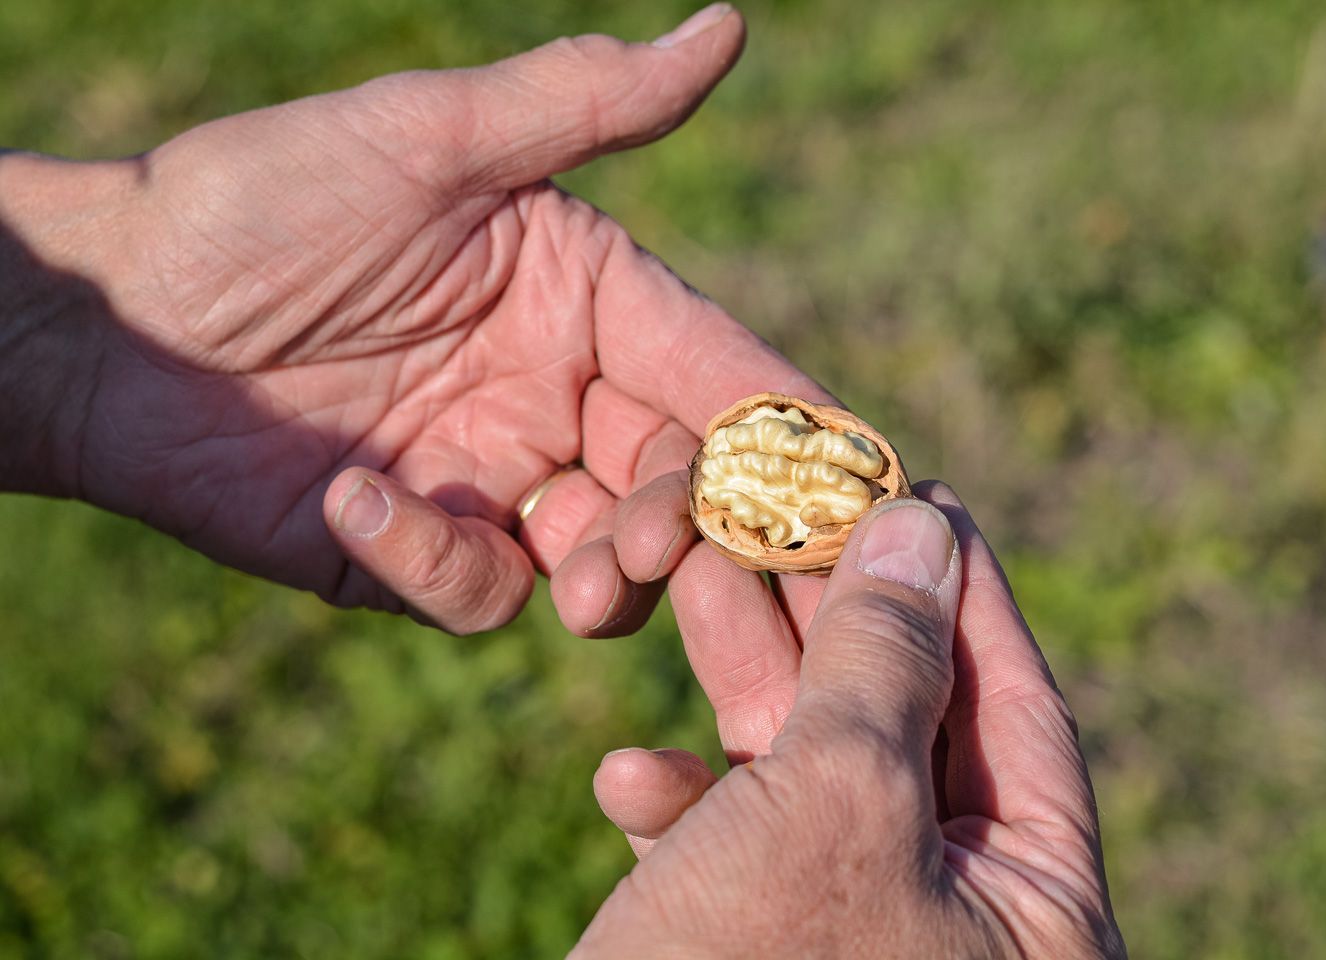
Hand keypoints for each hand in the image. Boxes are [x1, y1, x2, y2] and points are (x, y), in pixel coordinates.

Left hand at [1, 4, 821, 633]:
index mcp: (586, 299)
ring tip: (584, 577)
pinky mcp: (424, 551)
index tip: (858, 477)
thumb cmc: (262, 200)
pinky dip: (441, 562)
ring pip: (607, 564)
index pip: (714, 369)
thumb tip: (727, 25)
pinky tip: (359, 502)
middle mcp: (558, 394)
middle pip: (680, 484)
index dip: (782, 423)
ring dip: (610, 573)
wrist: (111, 314)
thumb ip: (584, 103)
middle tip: (666, 541)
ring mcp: (496, 480)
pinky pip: (480, 590)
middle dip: (695, 526)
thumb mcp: (429, 138)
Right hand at [580, 486, 1126, 957]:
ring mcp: (859, 946)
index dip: (964, 587)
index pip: (1020, 708)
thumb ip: (885, 660)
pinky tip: (627, 780)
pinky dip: (689, 813)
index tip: (917, 489)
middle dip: (831, 616)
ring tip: (690, 579)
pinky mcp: (767, 958)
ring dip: (742, 686)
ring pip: (814, 775)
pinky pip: (745, 860)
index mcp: (1038, 916)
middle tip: (782, 510)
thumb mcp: (830, 801)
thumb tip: (925, 525)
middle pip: (908, 728)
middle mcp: (964, 932)